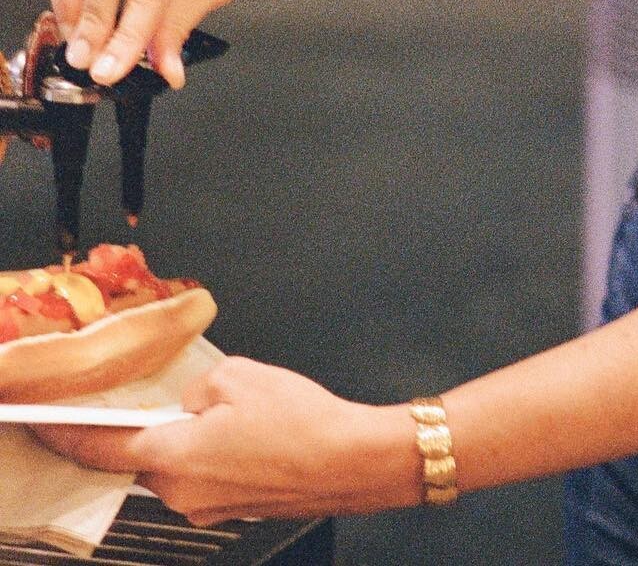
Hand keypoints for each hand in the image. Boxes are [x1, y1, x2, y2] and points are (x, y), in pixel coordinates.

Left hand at [30, 358, 417, 523]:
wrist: (349, 461)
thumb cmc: (301, 422)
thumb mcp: (239, 375)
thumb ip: (198, 385)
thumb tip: (192, 399)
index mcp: (173, 457)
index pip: (100, 449)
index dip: (66, 435)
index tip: (43, 426)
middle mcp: (181, 492)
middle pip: (143, 454)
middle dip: (153, 423)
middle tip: (174, 395)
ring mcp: (206, 506)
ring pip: (179, 462)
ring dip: (191, 436)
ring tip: (236, 407)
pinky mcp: (232, 507)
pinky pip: (207, 473)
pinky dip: (216, 451)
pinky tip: (250, 428)